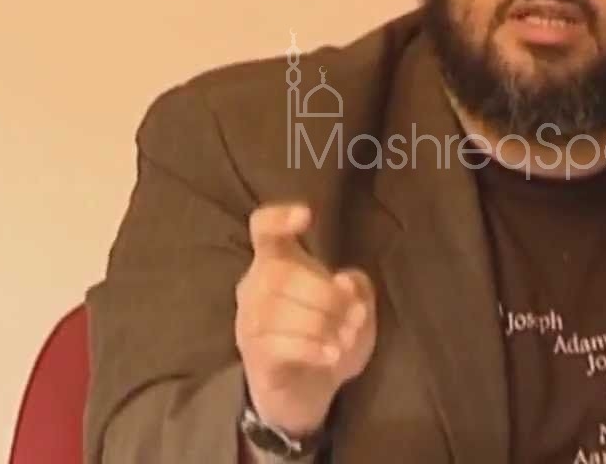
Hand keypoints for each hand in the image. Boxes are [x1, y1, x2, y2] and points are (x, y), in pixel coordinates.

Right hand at [235, 204, 376, 433]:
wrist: (308, 391)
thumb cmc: (327, 334)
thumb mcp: (354, 307)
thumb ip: (356, 287)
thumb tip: (344, 281)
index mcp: (277, 262)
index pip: (263, 228)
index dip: (279, 217)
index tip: (306, 215)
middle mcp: (255, 287)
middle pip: (280, 273)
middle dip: (325, 293)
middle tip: (355, 314)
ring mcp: (249, 323)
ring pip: (278, 311)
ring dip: (322, 324)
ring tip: (346, 338)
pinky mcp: (255, 357)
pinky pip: (278, 344)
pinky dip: (312, 348)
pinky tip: (332, 355)